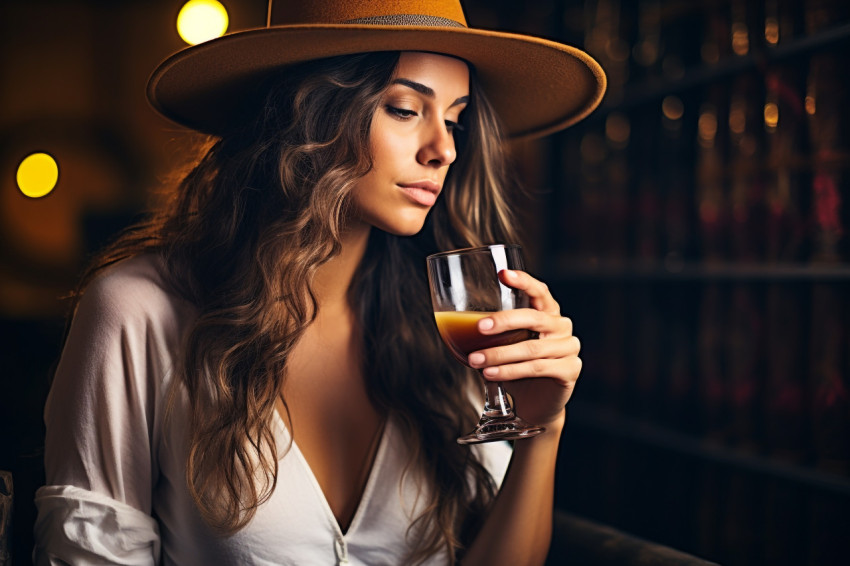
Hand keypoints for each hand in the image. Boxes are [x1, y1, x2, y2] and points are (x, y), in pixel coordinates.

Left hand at [466, 269, 580, 427]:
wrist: (535, 404)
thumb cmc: (516, 369)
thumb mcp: (504, 346)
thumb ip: (491, 332)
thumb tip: (455, 323)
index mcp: (548, 313)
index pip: (539, 291)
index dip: (523, 281)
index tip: (502, 274)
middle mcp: (562, 326)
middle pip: (534, 318)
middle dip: (504, 321)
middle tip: (479, 327)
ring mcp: (569, 348)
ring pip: (531, 348)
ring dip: (499, 354)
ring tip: (475, 360)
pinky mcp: (570, 371)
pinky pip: (537, 368)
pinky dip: (510, 371)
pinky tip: (490, 374)